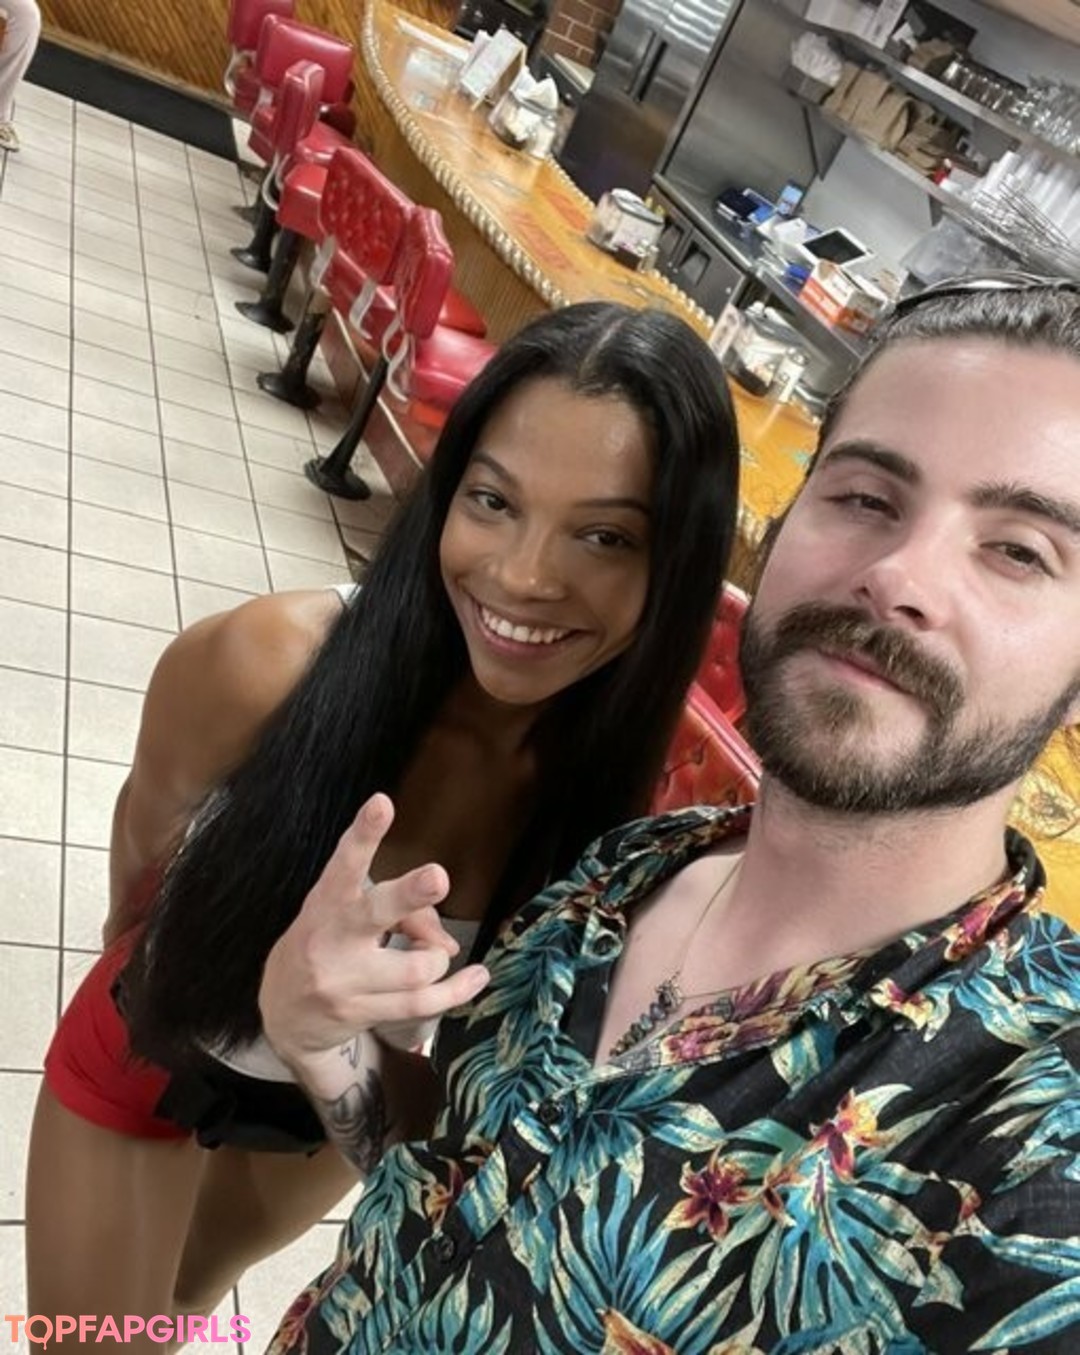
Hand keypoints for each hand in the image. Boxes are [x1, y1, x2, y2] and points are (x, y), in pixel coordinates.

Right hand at [259, 793, 489, 1073]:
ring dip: (436, 958)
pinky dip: (456, 991)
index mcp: (325, 904)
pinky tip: (476, 977)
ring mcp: (344, 983)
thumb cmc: (323, 947)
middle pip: (375, 913)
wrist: (282, 1016)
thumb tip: (448, 943)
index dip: (363, 835)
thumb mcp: (345, 916)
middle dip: (410, 895)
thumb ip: (399, 910)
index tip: (382, 803)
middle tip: (438, 877)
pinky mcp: (360, 1015)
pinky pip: (421, 1005)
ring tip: (430, 955)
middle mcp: (331, 941)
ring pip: (415, 968)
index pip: (344, 865)